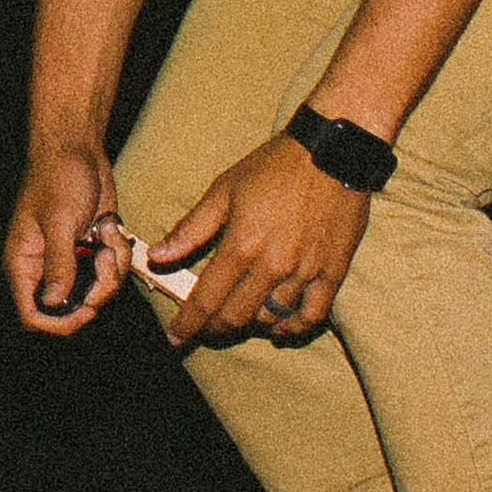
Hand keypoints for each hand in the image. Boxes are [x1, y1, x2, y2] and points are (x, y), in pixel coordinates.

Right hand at [6, 141, 136, 335]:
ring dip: (113, 268)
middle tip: (105, 259)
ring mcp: (72, 260)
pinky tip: (112, 228)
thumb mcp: (59, 220)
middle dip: (98, 290)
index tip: (87, 310)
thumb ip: (59, 264)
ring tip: (107, 234)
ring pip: (98, 291)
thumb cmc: (59, 177)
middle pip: (72, 309)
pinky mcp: (92, 251)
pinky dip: (119, 254)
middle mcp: (46, 268)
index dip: (59, 323)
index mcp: (25, 263)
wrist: (78, 149)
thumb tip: (56, 303)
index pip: (32, 314)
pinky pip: (112, 272)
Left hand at [145, 132, 372, 346]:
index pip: (207, 299)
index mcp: (241, 245)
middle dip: (214, 329)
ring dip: (250, 325)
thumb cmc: (273, 167)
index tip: (175, 339)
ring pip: (271, 319)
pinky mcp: (333, 273)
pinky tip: (279, 328)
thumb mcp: (223, 191)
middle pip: (236, 316)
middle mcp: (272, 265)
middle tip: (204, 330)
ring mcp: (305, 272)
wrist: (332, 152)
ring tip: (238, 319)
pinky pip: (313, 316)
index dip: (188, 324)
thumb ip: (191, 229)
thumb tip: (158, 256)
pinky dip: (293, 328)